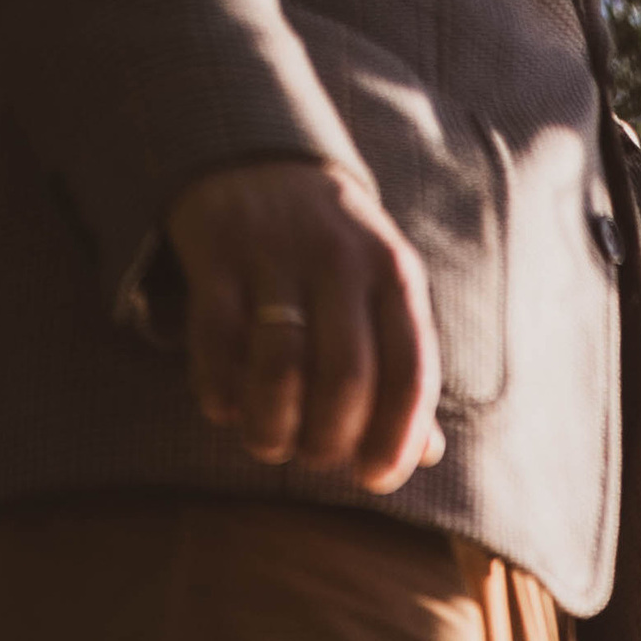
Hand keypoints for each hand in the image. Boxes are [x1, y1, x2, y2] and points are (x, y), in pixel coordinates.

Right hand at [164, 160, 443, 491]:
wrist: (260, 162)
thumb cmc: (334, 257)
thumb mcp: (382, 294)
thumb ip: (401, 368)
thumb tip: (425, 453)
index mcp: (395, 276)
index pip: (411, 372)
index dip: (397, 437)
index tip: (375, 477)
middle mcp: (342, 261)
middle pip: (345, 378)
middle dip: (329, 439)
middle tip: (314, 456)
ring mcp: (275, 254)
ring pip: (279, 366)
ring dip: (272, 426)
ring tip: (270, 443)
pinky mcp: (216, 254)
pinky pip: (217, 341)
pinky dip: (221, 391)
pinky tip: (226, 409)